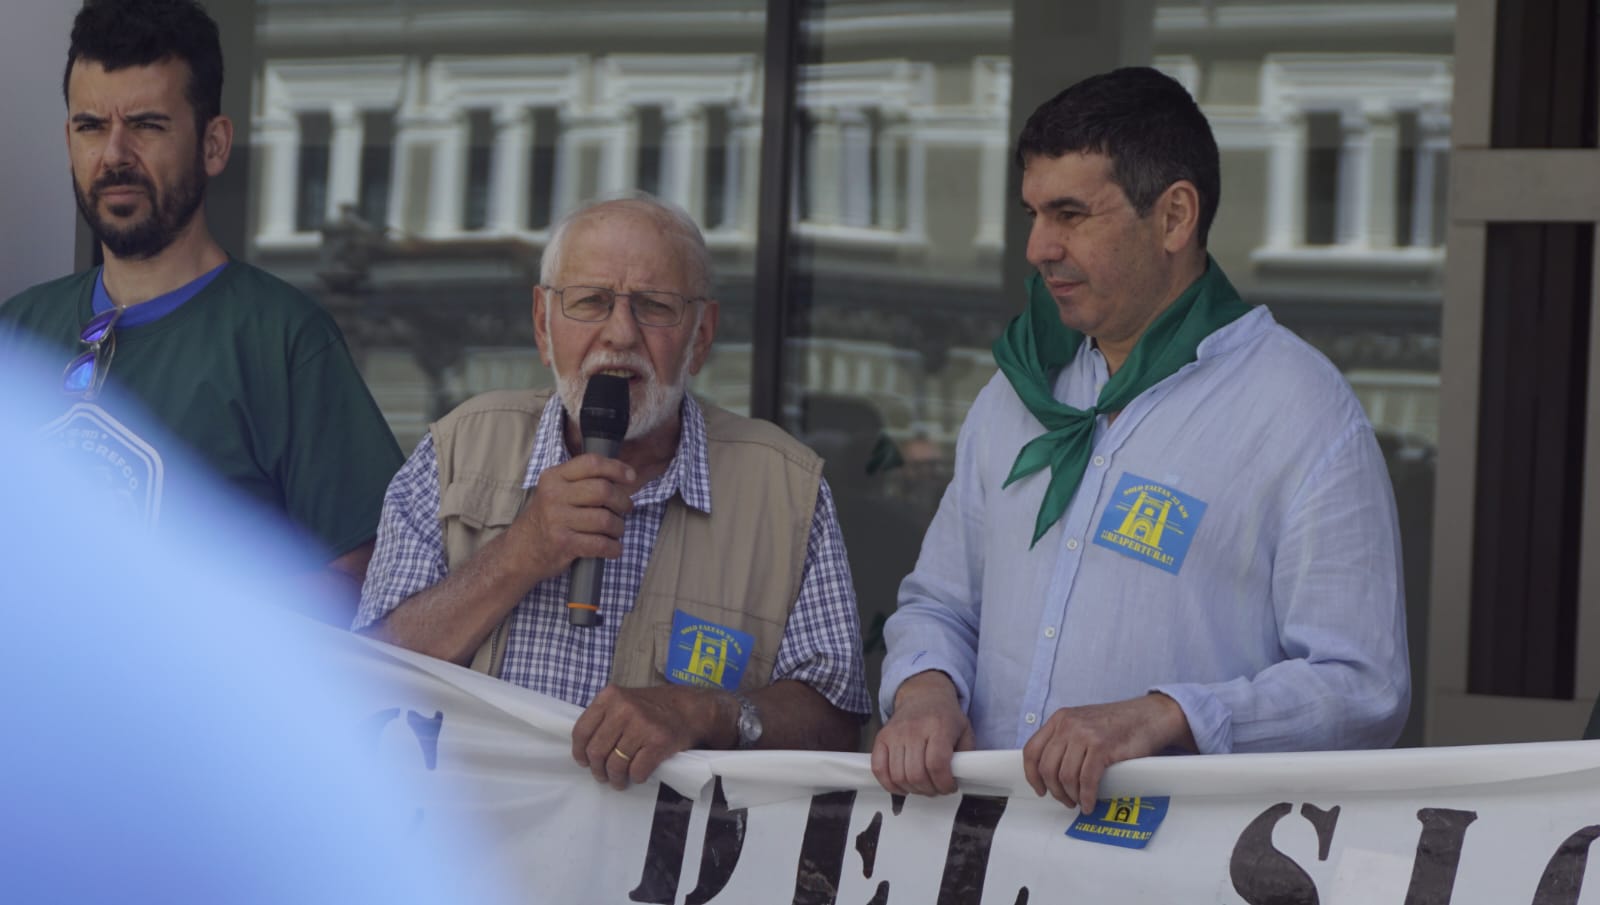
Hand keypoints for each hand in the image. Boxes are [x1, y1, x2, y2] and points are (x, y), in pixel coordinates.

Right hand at [504, 453, 634, 586]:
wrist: (521, 550)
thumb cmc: (547, 518)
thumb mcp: (555, 491)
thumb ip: (581, 480)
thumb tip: (622, 475)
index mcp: (554, 477)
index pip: (591, 463)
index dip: (616, 468)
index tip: (630, 477)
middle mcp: (554, 495)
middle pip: (603, 490)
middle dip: (622, 501)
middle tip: (625, 508)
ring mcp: (557, 520)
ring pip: (605, 519)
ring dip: (618, 527)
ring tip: (616, 530)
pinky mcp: (564, 543)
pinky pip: (600, 544)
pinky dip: (613, 548)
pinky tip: (613, 548)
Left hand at [571, 684, 726, 789]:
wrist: (691, 709)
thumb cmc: (654, 707)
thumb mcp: (624, 700)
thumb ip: (604, 716)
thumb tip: (584, 748)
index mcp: (610, 696)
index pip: (581, 730)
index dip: (580, 751)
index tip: (584, 762)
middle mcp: (624, 708)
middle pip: (597, 751)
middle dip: (598, 770)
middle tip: (603, 776)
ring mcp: (642, 725)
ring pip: (616, 764)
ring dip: (616, 778)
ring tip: (619, 781)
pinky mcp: (658, 742)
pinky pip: (637, 770)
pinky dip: (636, 777)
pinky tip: (638, 775)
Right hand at [871, 671, 974, 796]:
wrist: (922, 696)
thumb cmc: (944, 716)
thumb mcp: (965, 730)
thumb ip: (966, 754)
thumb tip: (962, 777)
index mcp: (938, 726)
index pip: (937, 764)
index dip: (944, 783)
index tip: (949, 787)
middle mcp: (914, 729)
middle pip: (916, 774)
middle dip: (930, 790)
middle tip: (937, 788)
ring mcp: (895, 734)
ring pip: (898, 776)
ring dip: (913, 790)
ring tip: (922, 786)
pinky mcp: (881, 738)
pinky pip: (879, 769)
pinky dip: (889, 784)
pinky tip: (902, 785)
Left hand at [1021, 693, 1193, 810]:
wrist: (1149, 716)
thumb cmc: (1119, 724)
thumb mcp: (1083, 723)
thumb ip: (1065, 740)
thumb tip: (1051, 772)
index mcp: (1060, 719)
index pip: (1031, 750)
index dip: (1032, 775)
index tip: (1039, 789)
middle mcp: (1068, 724)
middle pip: (1046, 767)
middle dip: (1054, 790)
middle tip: (1065, 800)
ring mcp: (1084, 734)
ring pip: (1064, 776)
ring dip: (1070, 796)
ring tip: (1078, 802)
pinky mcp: (1102, 746)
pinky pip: (1086, 780)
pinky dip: (1086, 797)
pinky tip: (1089, 803)